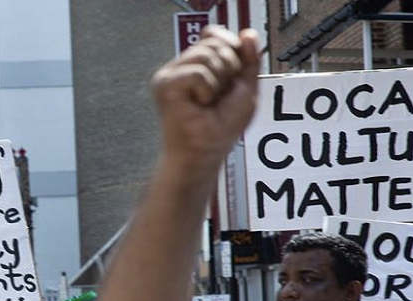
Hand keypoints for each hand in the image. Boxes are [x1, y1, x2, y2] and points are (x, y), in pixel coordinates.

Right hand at [151, 27, 259, 162]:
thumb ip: (249, 61)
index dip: (232, 50)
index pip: (215, 35)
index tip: (232, 79)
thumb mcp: (245, 89)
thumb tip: (247, 34)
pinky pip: (198, 72)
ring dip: (219, 81)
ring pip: (206, 54)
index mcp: (195, 65)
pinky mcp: (164, 84)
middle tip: (219, 96)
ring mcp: (169, 74)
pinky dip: (207, 90)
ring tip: (209, 102)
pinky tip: (199, 105)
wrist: (203, 154)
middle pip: (213, 41)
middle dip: (229, 68)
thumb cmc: (220, 129)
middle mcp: (180, 67)